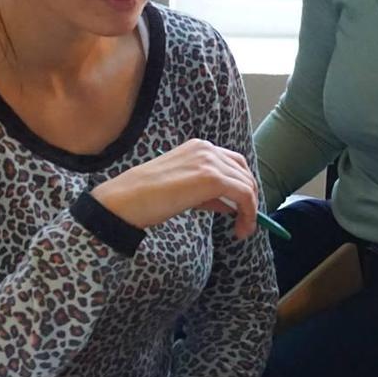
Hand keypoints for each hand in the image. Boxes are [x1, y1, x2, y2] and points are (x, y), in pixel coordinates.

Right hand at [90, 139, 261, 238]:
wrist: (126, 200)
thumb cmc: (147, 197)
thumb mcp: (183, 189)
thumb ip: (208, 193)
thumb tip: (232, 206)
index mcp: (198, 147)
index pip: (232, 163)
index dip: (241, 185)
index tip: (241, 208)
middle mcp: (207, 149)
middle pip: (243, 171)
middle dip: (249, 197)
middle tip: (246, 222)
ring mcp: (210, 161)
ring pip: (246, 184)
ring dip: (250, 209)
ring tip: (243, 230)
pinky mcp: (213, 178)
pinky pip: (244, 194)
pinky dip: (249, 213)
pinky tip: (241, 229)